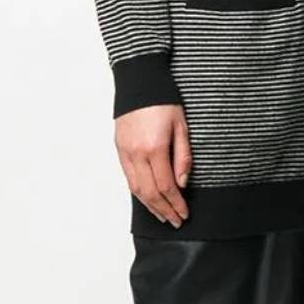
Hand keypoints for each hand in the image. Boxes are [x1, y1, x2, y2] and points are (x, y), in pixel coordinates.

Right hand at [114, 104, 191, 227]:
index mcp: (155, 148)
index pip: (165, 186)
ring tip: (162, 215)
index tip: (184, 213)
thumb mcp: (181, 125)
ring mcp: (125, 152)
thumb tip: (182, 182)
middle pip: (150, 193)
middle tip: (175, 221)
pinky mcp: (119, 148)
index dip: (175, 203)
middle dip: (164, 210)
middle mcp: (137, 154)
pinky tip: (147, 198)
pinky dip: (138, 192)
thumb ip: (182, 155)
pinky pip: (128, 177)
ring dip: (150, 205)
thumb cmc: (164, 100)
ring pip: (136, 188)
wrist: (139, 82)